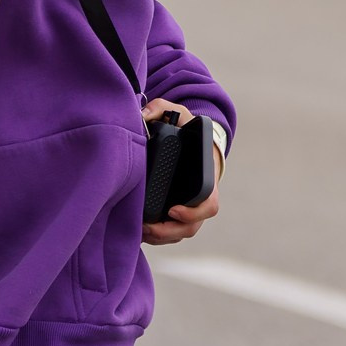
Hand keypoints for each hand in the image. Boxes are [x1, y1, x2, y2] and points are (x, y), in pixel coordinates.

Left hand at [141, 98, 225, 244]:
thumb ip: (163, 109)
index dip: (194, 213)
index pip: (209, 206)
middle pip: (190, 227)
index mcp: (206, 181)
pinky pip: (168, 234)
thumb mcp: (179, 115)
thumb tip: (143, 115)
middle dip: (169, 232)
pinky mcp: (174, 215)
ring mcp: (188, 210)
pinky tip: (137, 231)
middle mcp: (199, 200)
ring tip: (139, 231)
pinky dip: (155, 236)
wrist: (189, 143)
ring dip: (159, 237)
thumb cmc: (187, 131)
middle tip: (147, 227)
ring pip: (178, 234)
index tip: (174, 210)